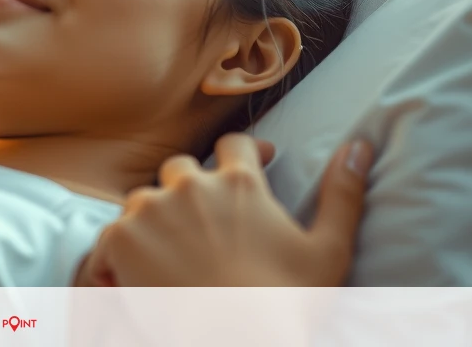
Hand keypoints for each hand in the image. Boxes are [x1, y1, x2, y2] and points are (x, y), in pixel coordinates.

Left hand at [75, 135, 373, 285]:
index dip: (241, 153)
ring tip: (165, 258)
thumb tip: (360, 145)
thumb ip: (342, 193)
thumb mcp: (328, 251)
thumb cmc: (286, 306)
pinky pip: (111, 235)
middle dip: (189, 190)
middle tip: (199, 229)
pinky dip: (116, 254)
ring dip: (153, 221)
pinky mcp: (123, 238)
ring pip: (144, 200)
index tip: (248, 166)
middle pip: (181, 169)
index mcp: (241, 184)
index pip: (233, 144)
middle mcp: (192, 186)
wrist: (236, 343)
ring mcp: (153, 209)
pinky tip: (129, 278)